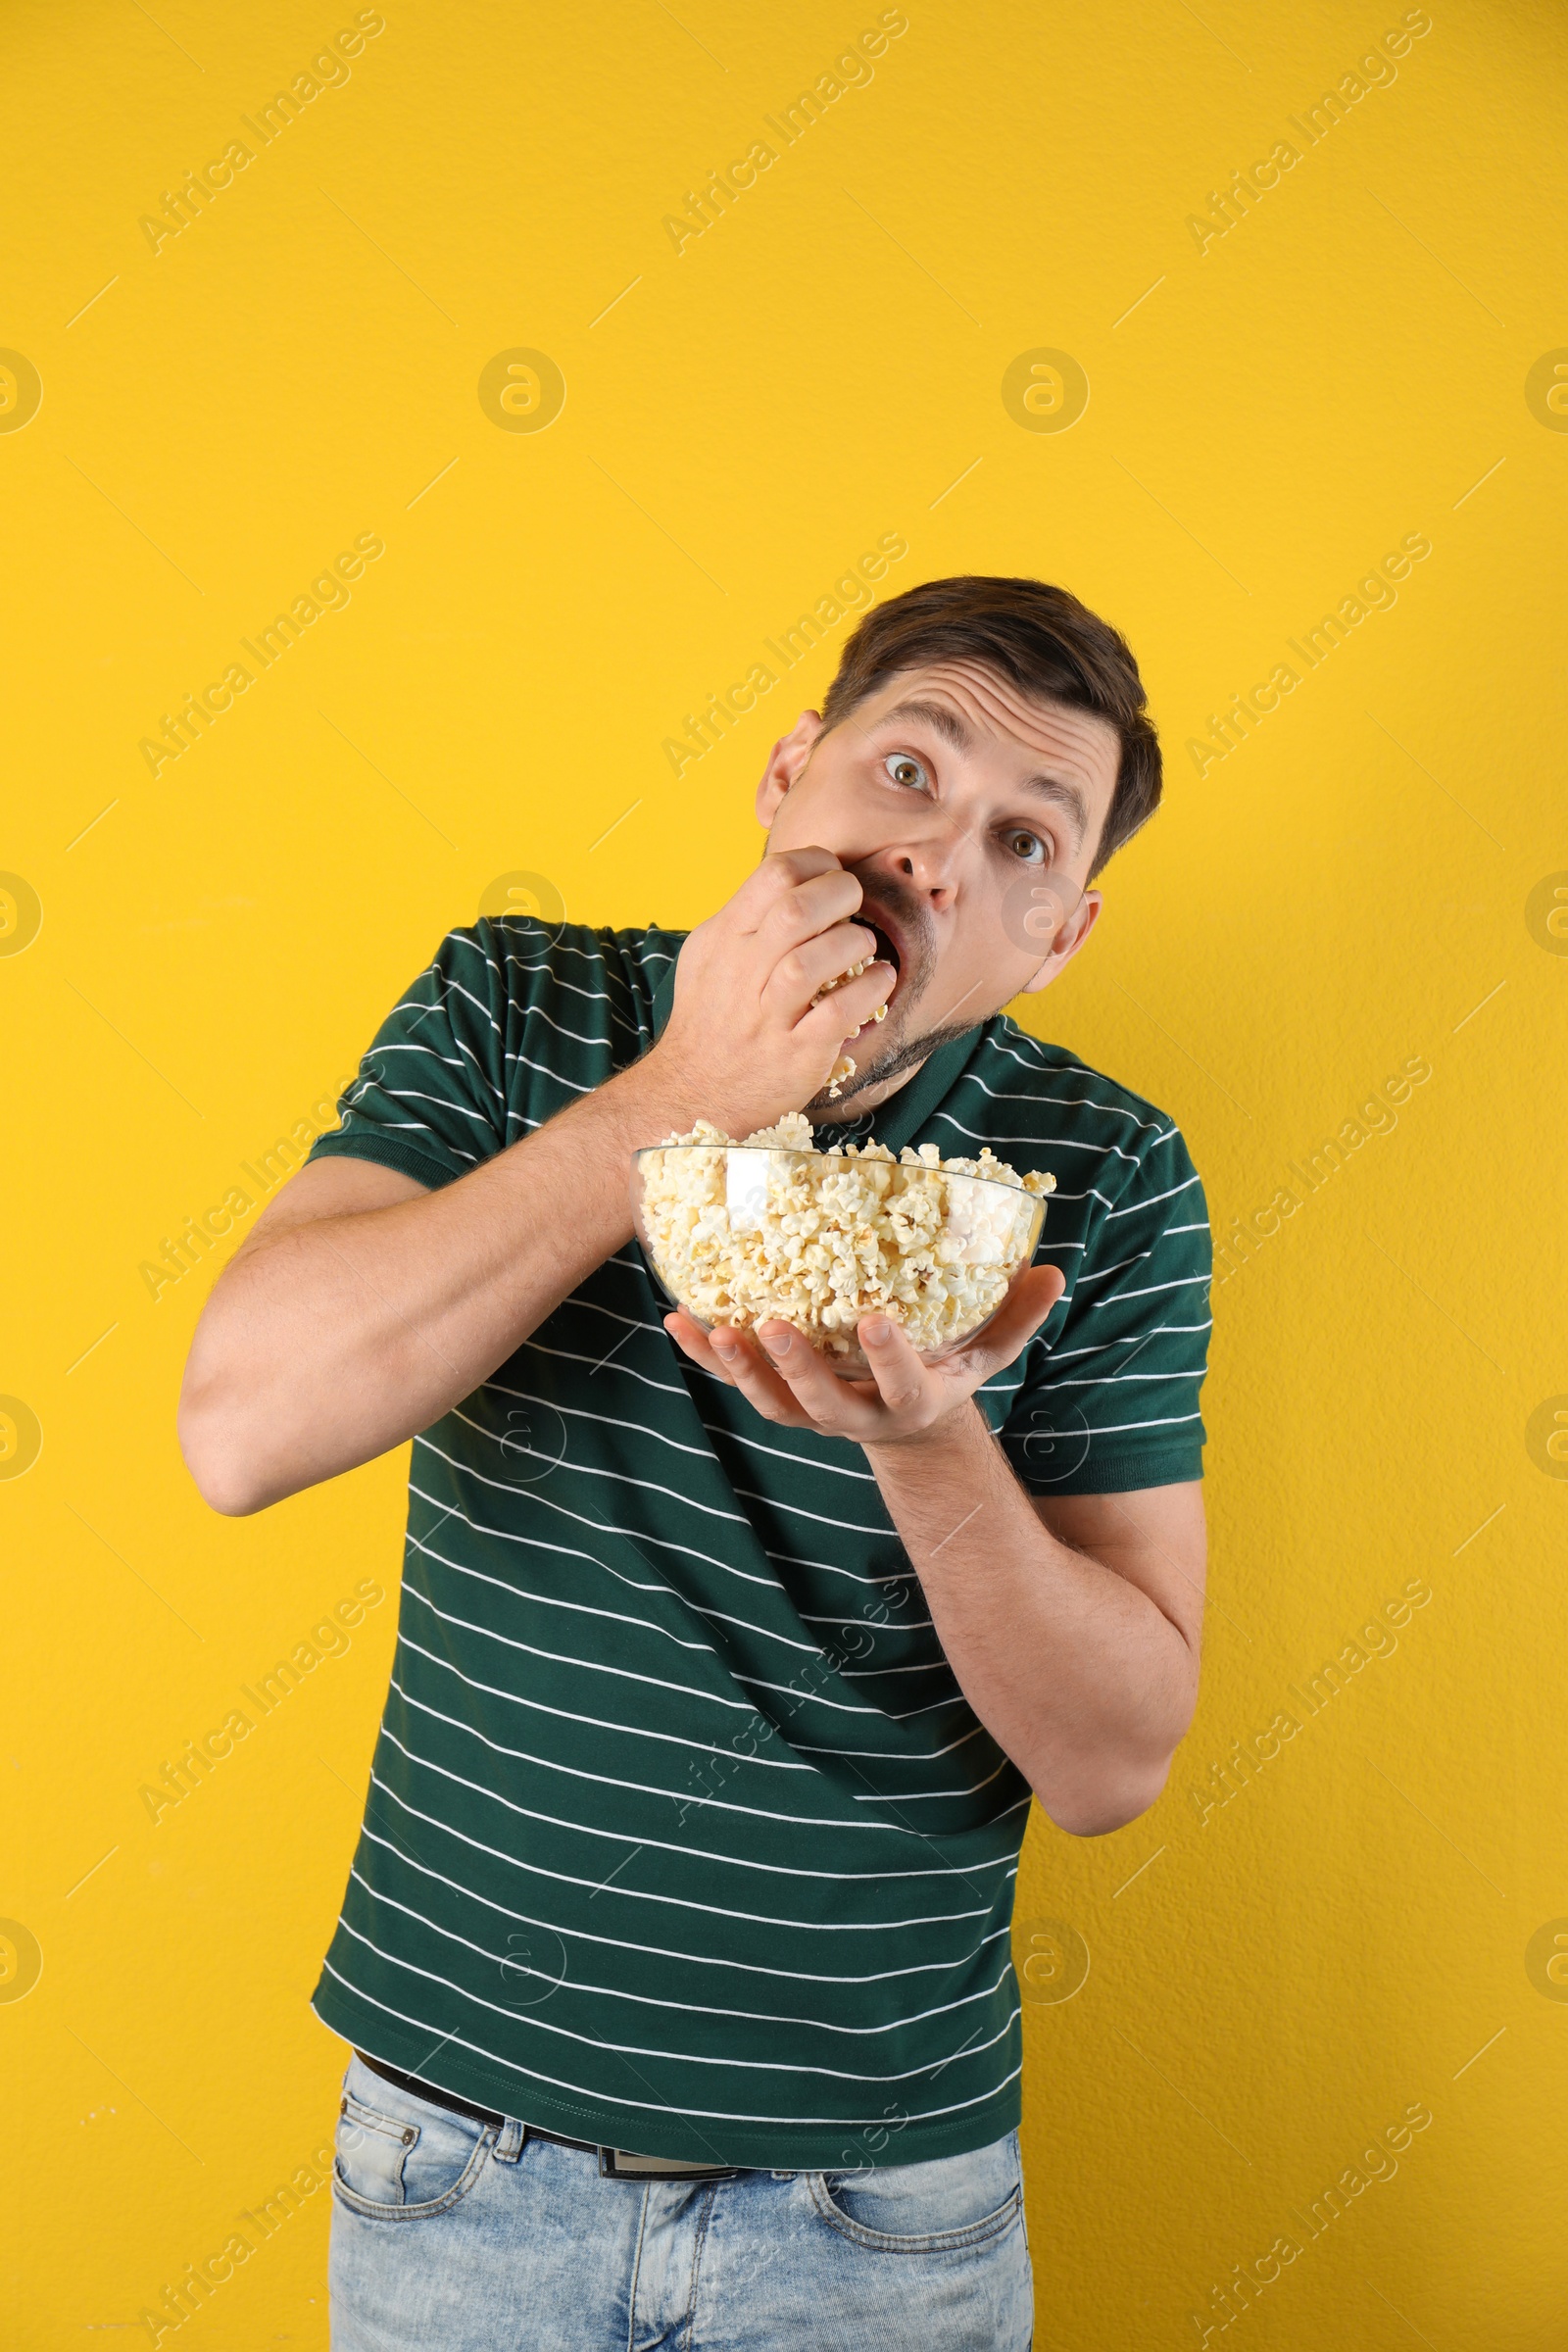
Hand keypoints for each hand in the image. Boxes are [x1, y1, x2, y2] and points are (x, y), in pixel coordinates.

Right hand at [642, 846, 895, 1137]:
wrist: (693, 1093)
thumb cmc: (710, 1018)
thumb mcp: (709, 956)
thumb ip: (746, 917)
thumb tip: (795, 879)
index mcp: (725, 938)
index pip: (774, 875)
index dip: (817, 863)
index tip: (832, 876)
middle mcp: (742, 972)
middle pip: (796, 909)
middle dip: (841, 894)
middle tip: (854, 907)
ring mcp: (768, 1015)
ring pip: (814, 959)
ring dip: (855, 945)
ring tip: (864, 951)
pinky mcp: (795, 1053)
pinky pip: (837, 1013)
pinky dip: (869, 991)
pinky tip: (879, 982)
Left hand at [662, 1264, 1066, 1445]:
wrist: (908, 1423)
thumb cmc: (949, 1368)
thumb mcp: (989, 1348)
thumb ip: (1017, 1315)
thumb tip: (1053, 1272)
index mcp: (913, 1399)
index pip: (903, 1386)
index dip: (888, 1361)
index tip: (874, 1322)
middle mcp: (858, 1415)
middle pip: (822, 1403)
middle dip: (796, 1368)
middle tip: (771, 1327)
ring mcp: (814, 1412)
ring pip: (770, 1403)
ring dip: (738, 1369)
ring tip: (708, 1328)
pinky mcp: (780, 1401)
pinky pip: (738, 1383)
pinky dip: (706, 1356)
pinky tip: (678, 1321)